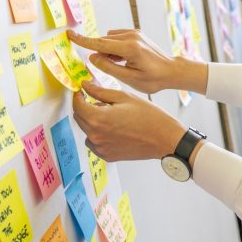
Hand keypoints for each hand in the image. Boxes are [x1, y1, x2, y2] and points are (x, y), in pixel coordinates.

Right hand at [68, 29, 207, 94]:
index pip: (100, 43)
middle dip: (99, 52)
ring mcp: (135, 33)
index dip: (83, 40)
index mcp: (129, 48)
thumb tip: (92, 57)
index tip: (69, 35)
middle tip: (109, 67)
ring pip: (110, 39)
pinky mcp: (136, 33)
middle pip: (104, 41)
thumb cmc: (153, 79)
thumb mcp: (129, 78)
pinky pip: (117, 38)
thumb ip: (109, 67)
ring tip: (121, 65)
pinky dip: (115, 47)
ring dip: (108, 50)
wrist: (172, 71)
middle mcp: (131, 36)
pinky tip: (124, 59)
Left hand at [72, 81, 186, 161]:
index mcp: (98, 119)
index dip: (78, 96)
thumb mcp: (124, 97)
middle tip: (101, 102)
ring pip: (87, 131)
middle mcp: (96, 136)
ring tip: (113, 117)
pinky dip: (100, 135)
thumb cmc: (148, 116)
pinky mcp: (107, 156)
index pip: (77, 105)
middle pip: (80, 118)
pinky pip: (95, 142)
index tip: (83, 92)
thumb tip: (85, 85)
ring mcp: (101, 148)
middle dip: (86, 108)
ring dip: (93, 122)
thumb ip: (100, 92)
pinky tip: (116, 129)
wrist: (164, 139)